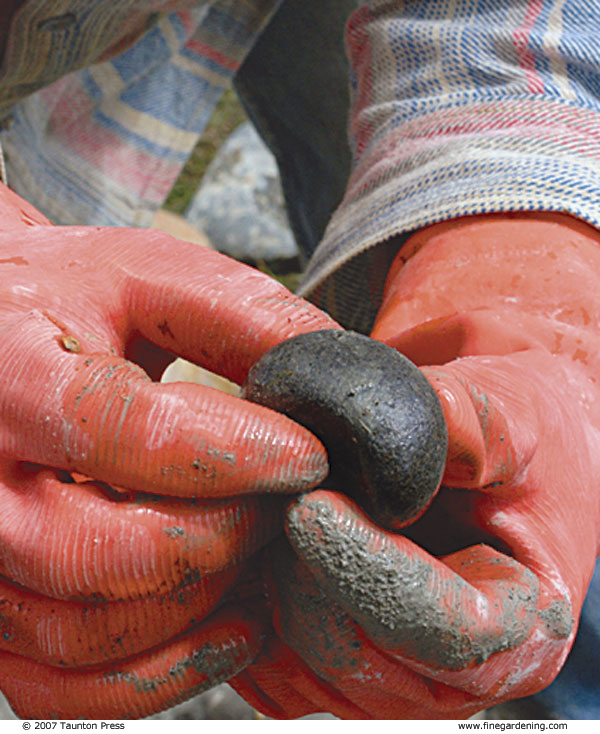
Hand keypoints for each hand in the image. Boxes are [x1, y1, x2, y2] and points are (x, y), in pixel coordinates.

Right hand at [0, 184, 338, 718]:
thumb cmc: (63, 299)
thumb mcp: (145, 274)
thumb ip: (239, 314)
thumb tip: (334, 370)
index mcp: (12, 375)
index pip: (126, 433)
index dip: (235, 455)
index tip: (309, 457)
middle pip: (104, 551)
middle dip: (223, 538)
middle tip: (284, 506)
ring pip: (87, 631)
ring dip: (201, 610)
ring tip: (264, 562)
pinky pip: (60, 685)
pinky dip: (155, 677)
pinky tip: (226, 631)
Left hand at [231, 213, 599, 717]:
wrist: (482, 468)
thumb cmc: (509, 451)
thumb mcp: (515, 415)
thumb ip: (476, 423)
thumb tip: (421, 435)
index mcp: (523, 629)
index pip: (439, 628)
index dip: (366, 569)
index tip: (308, 507)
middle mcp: (452, 673)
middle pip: (351, 647)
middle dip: (302, 563)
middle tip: (280, 481)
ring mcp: (387, 678)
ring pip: (296, 655)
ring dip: (268, 574)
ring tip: (271, 496)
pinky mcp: (332, 666)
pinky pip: (265, 657)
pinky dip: (246, 600)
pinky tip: (250, 536)